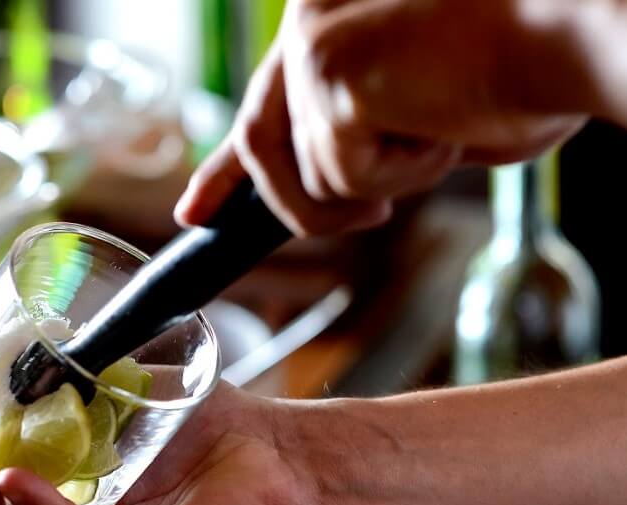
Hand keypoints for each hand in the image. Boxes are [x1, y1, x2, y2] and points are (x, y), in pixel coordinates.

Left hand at [177, 0, 590, 236]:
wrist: (574, 38)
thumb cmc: (522, 68)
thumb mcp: (417, 109)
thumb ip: (359, 132)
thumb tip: (323, 183)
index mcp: (324, 13)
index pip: (259, 99)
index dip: (225, 164)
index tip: (195, 209)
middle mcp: (306, 16)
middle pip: (258, 137)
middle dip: (275, 199)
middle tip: (345, 218)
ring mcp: (312, 46)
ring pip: (301, 172)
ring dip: (372, 184)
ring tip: (440, 139)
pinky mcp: (332, 82)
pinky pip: (340, 176)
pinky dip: (401, 176)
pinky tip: (446, 129)